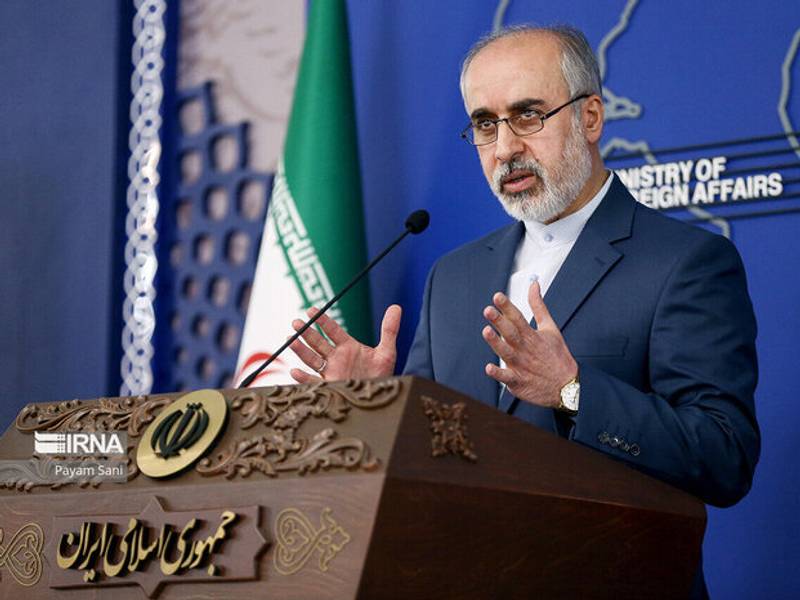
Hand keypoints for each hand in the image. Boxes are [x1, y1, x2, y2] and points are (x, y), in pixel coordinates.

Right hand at [288, 305, 401, 382]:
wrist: (380, 397)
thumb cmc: (382, 375)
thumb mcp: (387, 352)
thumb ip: (389, 329)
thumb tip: (396, 307)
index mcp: (348, 346)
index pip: (332, 330)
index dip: (322, 320)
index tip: (312, 310)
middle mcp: (336, 357)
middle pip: (318, 342)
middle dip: (306, 332)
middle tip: (296, 322)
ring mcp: (331, 371)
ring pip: (312, 358)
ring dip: (300, 350)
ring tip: (290, 340)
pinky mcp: (329, 386)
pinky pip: (312, 382)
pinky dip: (303, 378)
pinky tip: (294, 371)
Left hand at [481, 281, 577, 406]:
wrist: (567, 387)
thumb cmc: (556, 355)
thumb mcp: (550, 327)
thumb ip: (538, 306)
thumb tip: (533, 284)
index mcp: (532, 336)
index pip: (518, 318)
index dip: (507, 307)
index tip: (497, 296)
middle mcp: (525, 349)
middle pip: (511, 333)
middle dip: (499, 321)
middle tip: (488, 310)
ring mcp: (521, 365)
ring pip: (506, 353)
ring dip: (496, 343)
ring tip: (486, 331)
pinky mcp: (518, 382)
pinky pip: (506, 377)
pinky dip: (498, 374)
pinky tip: (489, 367)